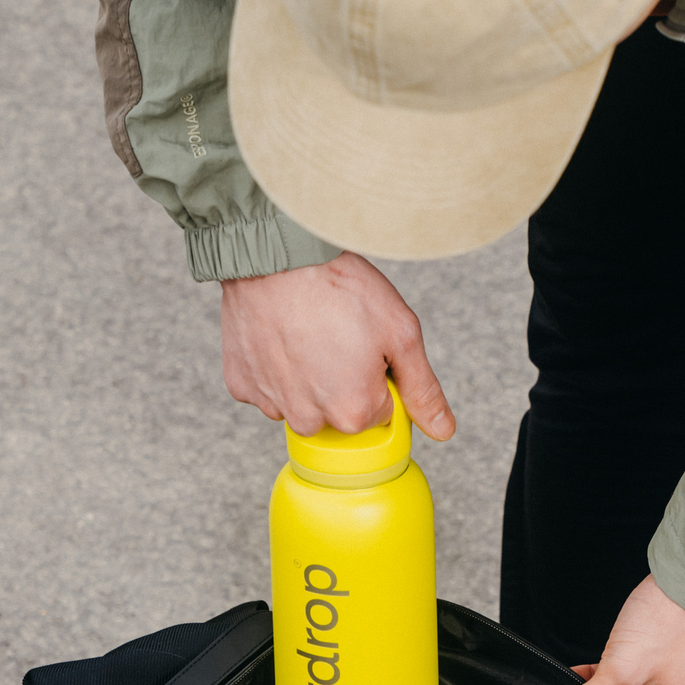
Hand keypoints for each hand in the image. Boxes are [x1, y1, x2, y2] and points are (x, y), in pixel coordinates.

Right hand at [219, 252, 454, 438]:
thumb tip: (443, 430)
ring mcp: (271, 403)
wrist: (278, 254)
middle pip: (338, 412)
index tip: (368, 343)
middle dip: (344, 381)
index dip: (378, 375)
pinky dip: (274, 366)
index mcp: (353, 412)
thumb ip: (423, 388)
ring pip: (301, 402)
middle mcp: (309, 419)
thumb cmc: (341, 287)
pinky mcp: (241, 385)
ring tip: (309, 330)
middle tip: (339, 334)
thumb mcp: (401, 333)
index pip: (379, 411)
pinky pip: (267, 386)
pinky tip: (281, 333)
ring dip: (307, 377)